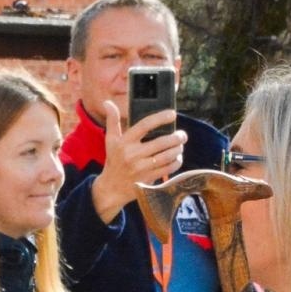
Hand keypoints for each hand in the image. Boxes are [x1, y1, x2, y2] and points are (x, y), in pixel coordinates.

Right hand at [91, 98, 185, 218]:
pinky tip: (177, 158)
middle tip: (182, 134)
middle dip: (176, 137)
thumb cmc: (113, 160)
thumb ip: (112, 120)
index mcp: (124, 142)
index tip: (172, 114)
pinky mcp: (147, 179)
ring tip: (180, 145)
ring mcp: (141, 168)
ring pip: (166, 156)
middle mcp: (132, 155)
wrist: (111, 188)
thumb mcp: (110, 140)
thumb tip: (107, 103)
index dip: (160, 118)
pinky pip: (167, 169)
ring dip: (177, 149)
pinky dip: (176, 163)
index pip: (144, 125)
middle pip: (160, 142)